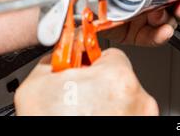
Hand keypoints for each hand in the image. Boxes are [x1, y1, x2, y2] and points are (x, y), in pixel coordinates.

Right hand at [15, 48, 157, 115]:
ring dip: (110, 104)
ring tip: (87, 114)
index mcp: (116, 75)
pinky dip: (118, 116)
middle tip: (80, 99)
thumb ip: (52, 63)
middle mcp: (137, 94)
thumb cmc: (53, 121)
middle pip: (119, 77)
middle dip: (100, 86)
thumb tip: (57, 60)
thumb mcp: (36, 86)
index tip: (83, 75)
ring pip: (125, 99)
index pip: (110, 56)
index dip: (92, 66)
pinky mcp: (143, 123)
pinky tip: (98, 119)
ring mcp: (142, 114)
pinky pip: (131, 114)